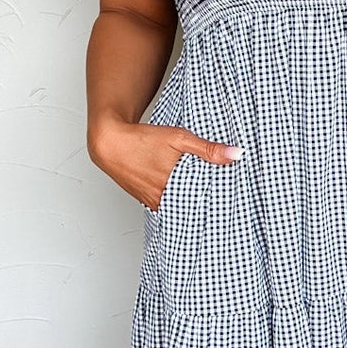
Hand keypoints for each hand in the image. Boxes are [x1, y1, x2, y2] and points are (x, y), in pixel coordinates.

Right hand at [88, 120, 242, 210]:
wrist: (110, 143)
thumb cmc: (142, 139)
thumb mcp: (179, 138)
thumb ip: (208, 149)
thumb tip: (236, 155)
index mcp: (173, 187)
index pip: (204, 204)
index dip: (219, 203)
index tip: (232, 203)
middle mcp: (162, 199)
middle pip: (192, 208)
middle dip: (207, 205)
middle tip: (225, 204)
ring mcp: (153, 202)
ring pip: (179, 208)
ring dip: (192, 203)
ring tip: (209, 200)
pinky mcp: (147, 201)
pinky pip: (167, 206)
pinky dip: (178, 202)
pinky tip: (186, 195)